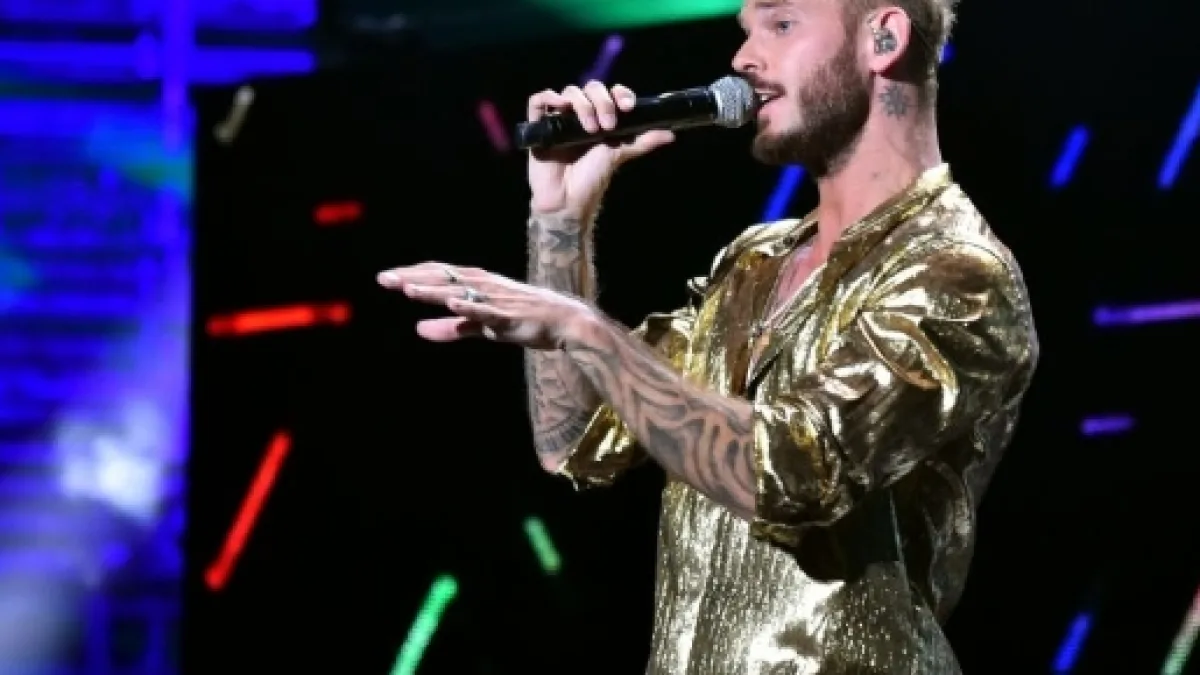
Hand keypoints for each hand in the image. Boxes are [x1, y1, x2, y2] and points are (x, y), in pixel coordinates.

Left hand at [378, 262, 594, 349]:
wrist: (565, 322)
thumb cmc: (524, 319)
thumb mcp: (482, 325)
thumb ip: (452, 327)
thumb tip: (418, 329)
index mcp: (477, 284)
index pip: (438, 274)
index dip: (412, 275)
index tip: (386, 278)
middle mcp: (484, 286)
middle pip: (443, 278)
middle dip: (414, 278)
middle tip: (384, 278)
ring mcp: (497, 299)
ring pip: (460, 292)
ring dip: (435, 290)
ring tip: (408, 289)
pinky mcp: (510, 316)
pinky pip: (487, 311)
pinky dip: (470, 306)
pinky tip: (452, 304)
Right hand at [527, 81, 674, 216]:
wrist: (569, 200)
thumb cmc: (592, 178)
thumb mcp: (621, 154)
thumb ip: (643, 141)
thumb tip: (671, 134)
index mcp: (600, 117)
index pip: (610, 93)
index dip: (619, 94)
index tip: (627, 106)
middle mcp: (580, 114)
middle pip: (591, 88)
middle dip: (603, 101)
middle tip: (608, 124)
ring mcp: (559, 118)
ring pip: (569, 92)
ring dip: (583, 105)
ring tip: (590, 128)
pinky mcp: (540, 125)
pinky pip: (539, 101)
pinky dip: (548, 97)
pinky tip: (560, 106)